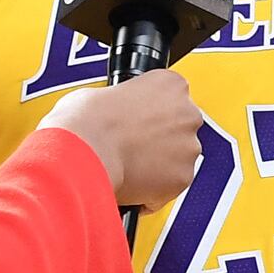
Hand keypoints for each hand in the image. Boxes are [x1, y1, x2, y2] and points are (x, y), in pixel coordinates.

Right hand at [40, 69, 202, 209]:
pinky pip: (172, 185)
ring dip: (160, 164)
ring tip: (129, 166)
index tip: (139, 119)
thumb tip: (115, 113)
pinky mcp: (183, 177)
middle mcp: (187, 112)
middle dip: (159, 138)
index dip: (151, 111)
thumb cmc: (88, 121)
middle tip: (133, 146)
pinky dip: (155, 188)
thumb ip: (125, 103)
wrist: (84, 152)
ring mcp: (189, 146)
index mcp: (170, 84)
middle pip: (180, 128)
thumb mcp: (103, 94)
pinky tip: (132, 181)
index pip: (172, 96)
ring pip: (178, 158)